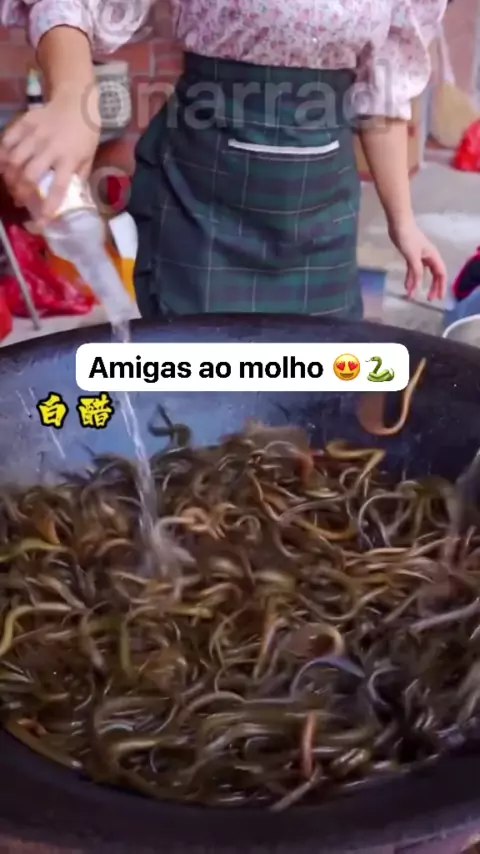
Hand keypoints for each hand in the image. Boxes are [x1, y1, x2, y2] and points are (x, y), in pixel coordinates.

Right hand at [0, 91, 99, 225]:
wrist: (76, 101)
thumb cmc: (85, 134)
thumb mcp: (88, 158)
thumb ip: (78, 178)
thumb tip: (73, 201)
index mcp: (70, 158)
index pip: (59, 187)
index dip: (49, 207)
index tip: (42, 222)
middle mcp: (51, 147)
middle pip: (29, 174)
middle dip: (22, 191)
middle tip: (21, 199)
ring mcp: (35, 134)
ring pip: (14, 159)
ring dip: (10, 176)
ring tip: (11, 184)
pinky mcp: (24, 122)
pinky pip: (7, 140)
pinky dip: (2, 154)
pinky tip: (3, 164)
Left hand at [388, 220, 446, 300]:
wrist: (398, 224)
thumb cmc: (408, 238)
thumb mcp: (412, 256)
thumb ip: (416, 271)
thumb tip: (417, 286)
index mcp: (433, 256)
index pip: (440, 274)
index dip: (441, 286)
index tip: (438, 298)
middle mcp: (428, 257)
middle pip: (433, 275)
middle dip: (432, 287)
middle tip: (429, 299)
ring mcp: (419, 257)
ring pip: (421, 274)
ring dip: (417, 284)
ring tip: (412, 296)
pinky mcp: (410, 256)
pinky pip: (412, 270)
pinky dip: (410, 278)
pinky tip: (406, 286)